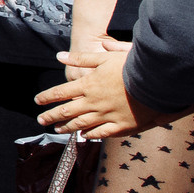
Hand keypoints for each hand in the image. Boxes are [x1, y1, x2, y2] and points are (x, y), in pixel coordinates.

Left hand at [36, 43, 171, 137]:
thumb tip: (59, 56)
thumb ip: (81, 58)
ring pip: (82, 124)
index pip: (60, 93)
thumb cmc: (130, 66)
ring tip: (57, 130)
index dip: (47, 97)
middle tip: (40, 121)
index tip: (37, 101)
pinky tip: (85, 136)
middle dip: (51, 116)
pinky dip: (92, 135)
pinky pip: (103, 133)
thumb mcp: (103, 57)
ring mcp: (108, 115)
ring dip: (67, 127)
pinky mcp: (123, 125)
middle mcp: (94, 102)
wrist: (156, 81)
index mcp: (88, 85)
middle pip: (67, 111)